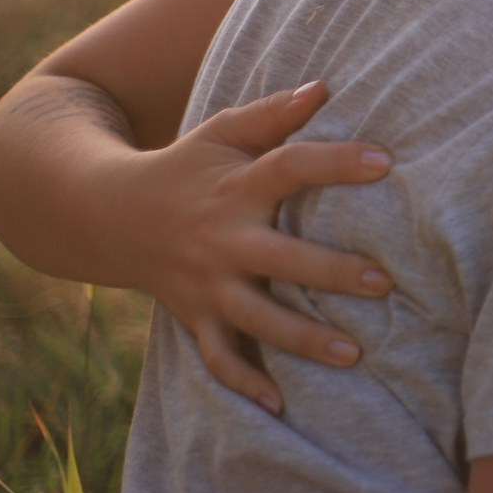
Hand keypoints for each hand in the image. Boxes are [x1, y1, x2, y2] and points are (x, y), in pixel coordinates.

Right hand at [115, 82, 393, 412]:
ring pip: (255, 318)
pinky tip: (281, 406)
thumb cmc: (186, 166)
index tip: (386, 161)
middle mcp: (221, 239)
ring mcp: (206, 284)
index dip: (336, 162)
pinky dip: (244, 384)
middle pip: (279, 257)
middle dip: (330, 272)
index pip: (289, 167)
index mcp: (234, 186)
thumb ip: (273, 113)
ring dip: (302, 338)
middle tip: (383, 282)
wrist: (107, 214)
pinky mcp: (194, 317)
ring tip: (354, 354)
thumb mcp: (221, 131)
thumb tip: (327, 86)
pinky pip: (218, 358)